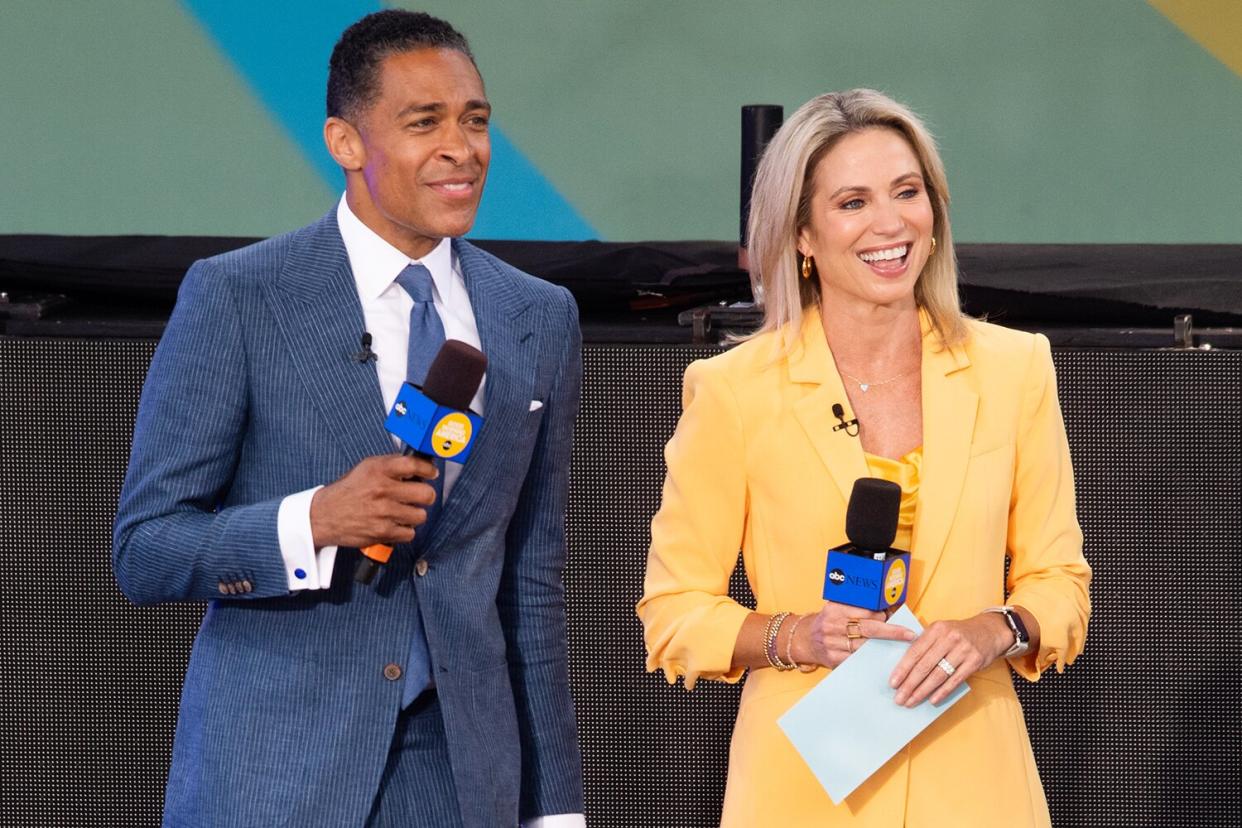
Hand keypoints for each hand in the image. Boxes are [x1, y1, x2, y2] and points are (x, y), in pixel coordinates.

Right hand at [309, 454, 437, 547]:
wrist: (324, 515)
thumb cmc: (347, 492)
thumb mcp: (366, 468)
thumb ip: (391, 466)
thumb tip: (419, 466)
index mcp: (378, 470)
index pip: (414, 465)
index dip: (428, 469)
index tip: (431, 473)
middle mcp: (382, 490)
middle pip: (425, 494)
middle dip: (426, 495)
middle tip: (420, 496)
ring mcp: (383, 512)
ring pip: (420, 516)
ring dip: (414, 515)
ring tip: (404, 512)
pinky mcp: (382, 532)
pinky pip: (410, 533)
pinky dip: (404, 530)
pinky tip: (395, 524)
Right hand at [791, 601, 916, 668]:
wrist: (804, 639)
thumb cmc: (828, 621)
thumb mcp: (836, 607)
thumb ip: (857, 605)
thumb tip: (887, 606)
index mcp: (835, 609)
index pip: (866, 611)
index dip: (882, 615)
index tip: (895, 617)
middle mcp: (832, 626)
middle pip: (869, 629)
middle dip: (892, 632)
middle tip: (909, 634)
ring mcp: (832, 644)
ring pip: (866, 647)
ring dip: (883, 646)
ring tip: (896, 646)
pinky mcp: (834, 660)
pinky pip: (857, 660)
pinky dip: (871, 659)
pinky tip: (881, 659)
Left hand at [888, 613, 1011, 706]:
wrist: (989, 631)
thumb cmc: (958, 633)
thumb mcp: (940, 631)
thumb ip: (924, 644)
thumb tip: (904, 667)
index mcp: (936, 629)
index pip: (915, 651)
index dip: (903, 669)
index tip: (893, 683)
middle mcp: (949, 638)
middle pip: (925, 666)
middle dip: (910, 684)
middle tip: (899, 698)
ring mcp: (963, 650)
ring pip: (938, 675)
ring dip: (923, 691)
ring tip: (912, 701)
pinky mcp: (974, 662)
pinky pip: (955, 680)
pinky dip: (942, 692)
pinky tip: (932, 700)